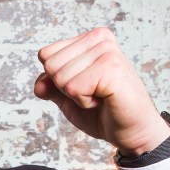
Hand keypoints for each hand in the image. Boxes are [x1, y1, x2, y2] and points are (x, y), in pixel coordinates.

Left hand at [34, 28, 168, 156]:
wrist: (131, 130)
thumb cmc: (103, 112)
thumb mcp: (68, 97)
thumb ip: (49, 86)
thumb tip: (39, 85)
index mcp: (90, 38)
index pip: (46, 55)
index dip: (58, 80)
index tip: (85, 85)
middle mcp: (99, 38)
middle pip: (50, 65)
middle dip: (66, 88)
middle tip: (94, 93)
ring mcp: (106, 51)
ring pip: (60, 77)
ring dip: (77, 96)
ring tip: (101, 96)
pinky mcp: (110, 68)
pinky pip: (73, 88)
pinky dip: (84, 102)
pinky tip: (105, 100)